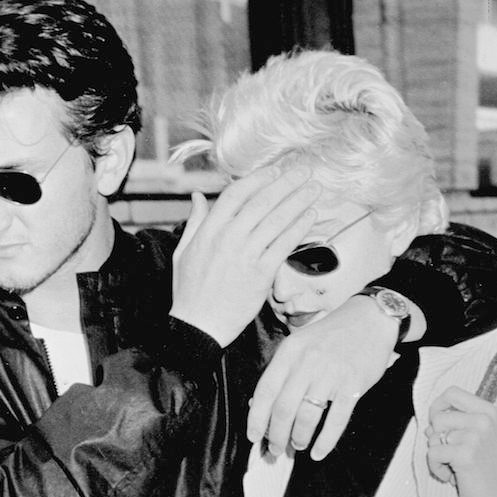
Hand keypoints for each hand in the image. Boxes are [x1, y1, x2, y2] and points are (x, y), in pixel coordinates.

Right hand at [169, 167, 317, 346]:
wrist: (199, 326)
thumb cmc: (189, 291)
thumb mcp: (183, 251)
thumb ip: (194, 221)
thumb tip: (198, 196)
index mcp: (209, 231)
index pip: (236, 194)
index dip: (258, 180)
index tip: (274, 171)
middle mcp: (228, 239)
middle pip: (262, 202)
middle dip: (286, 184)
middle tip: (303, 172)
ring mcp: (246, 256)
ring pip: (277, 220)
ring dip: (298, 201)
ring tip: (313, 189)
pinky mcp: (261, 274)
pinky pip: (284, 245)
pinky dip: (298, 228)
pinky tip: (310, 217)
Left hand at [247, 295, 397, 458]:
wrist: (370, 319)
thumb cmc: (330, 335)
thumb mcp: (299, 344)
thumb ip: (281, 372)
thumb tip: (259, 406)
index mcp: (289, 353)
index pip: (265, 391)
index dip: (256, 419)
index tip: (252, 437)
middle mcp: (307, 363)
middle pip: (283, 408)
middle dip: (276, 435)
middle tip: (276, 450)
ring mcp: (330, 375)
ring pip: (306, 416)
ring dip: (298, 438)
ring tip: (296, 445)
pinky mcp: (353, 385)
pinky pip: (336, 420)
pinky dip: (325, 441)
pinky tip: (318, 452)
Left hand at [426, 385, 496, 496]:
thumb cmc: (482, 469)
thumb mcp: (472, 439)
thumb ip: (453, 426)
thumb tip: (428, 426)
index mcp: (487, 411)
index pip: (451, 392)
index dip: (438, 406)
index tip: (440, 425)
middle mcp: (483, 420)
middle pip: (437, 416)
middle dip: (436, 438)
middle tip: (452, 453)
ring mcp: (476, 436)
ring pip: (432, 437)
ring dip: (437, 456)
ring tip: (455, 466)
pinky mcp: (466, 454)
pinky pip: (432, 453)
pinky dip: (436, 468)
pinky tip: (453, 476)